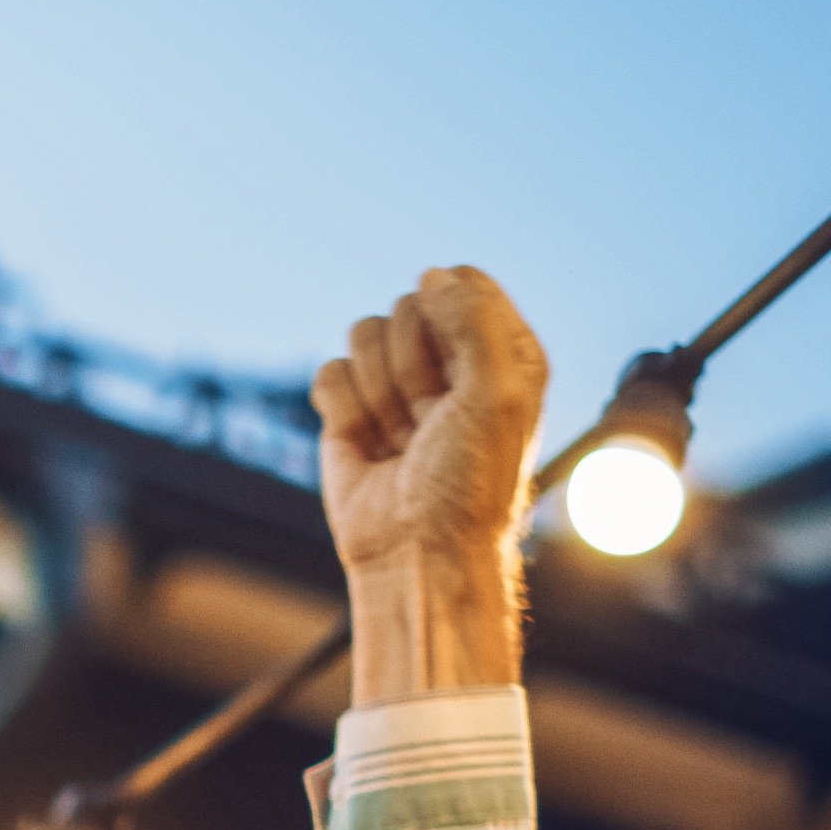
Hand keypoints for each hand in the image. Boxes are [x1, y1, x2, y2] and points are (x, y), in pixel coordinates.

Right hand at [312, 269, 542, 698]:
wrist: (417, 555)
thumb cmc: (470, 484)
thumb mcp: (498, 391)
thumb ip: (474, 317)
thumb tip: (432, 274)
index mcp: (502, 350)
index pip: (461, 284)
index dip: (450, 319)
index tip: (462, 374)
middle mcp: (450, 362)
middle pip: (407, 306)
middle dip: (412, 364)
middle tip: (432, 420)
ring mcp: (397, 386)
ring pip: (364, 335)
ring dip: (379, 392)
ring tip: (403, 440)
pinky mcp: (349, 411)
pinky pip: (329, 372)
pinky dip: (343, 408)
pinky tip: (369, 444)